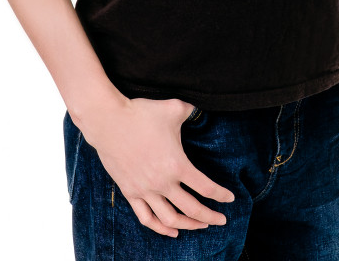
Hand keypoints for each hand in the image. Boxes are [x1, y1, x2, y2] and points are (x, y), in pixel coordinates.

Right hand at [78, 96, 234, 237]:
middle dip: (210, 217)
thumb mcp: (173, 108)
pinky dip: (161, 228)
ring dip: (188, 225)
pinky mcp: (130, 192)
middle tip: (221, 220)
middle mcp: (162, 182)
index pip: (206, 188)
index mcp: (177, 164)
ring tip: (200, 225)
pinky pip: (147, 218)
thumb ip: (192, 110)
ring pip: (170, 219)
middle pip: (192, 209)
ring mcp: (145, 190)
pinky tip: (172, 231)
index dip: (221, 195)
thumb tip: (203, 107)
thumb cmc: (141, 113)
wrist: (108, 121)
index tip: (230, 199)